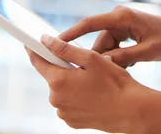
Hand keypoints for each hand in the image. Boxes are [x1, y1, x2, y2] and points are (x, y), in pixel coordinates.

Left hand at [27, 34, 152, 132]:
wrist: (130, 110)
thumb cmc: (114, 83)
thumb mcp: (91, 59)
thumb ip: (65, 49)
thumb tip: (45, 40)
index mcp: (58, 81)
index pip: (38, 61)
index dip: (34, 50)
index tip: (30, 42)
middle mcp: (56, 99)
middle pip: (52, 76)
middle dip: (63, 68)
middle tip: (83, 65)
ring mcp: (63, 112)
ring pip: (61, 90)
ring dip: (71, 83)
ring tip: (93, 82)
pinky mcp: (71, 121)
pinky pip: (68, 103)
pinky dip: (76, 96)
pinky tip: (93, 94)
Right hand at [59, 6, 160, 67]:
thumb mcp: (148, 51)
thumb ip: (125, 57)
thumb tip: (102, 63)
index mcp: (123, 16)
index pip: (90, 23)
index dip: (71, 33)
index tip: (55, 42)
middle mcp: (119, 17)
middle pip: (98, 40)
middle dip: (101, 58)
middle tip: (106, 74)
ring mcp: (121, 23)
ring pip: (105, 46)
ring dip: (112, 60)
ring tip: (130, 67)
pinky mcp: (124, 31)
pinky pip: (113, 47)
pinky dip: (118, 58)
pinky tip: (132, 64)